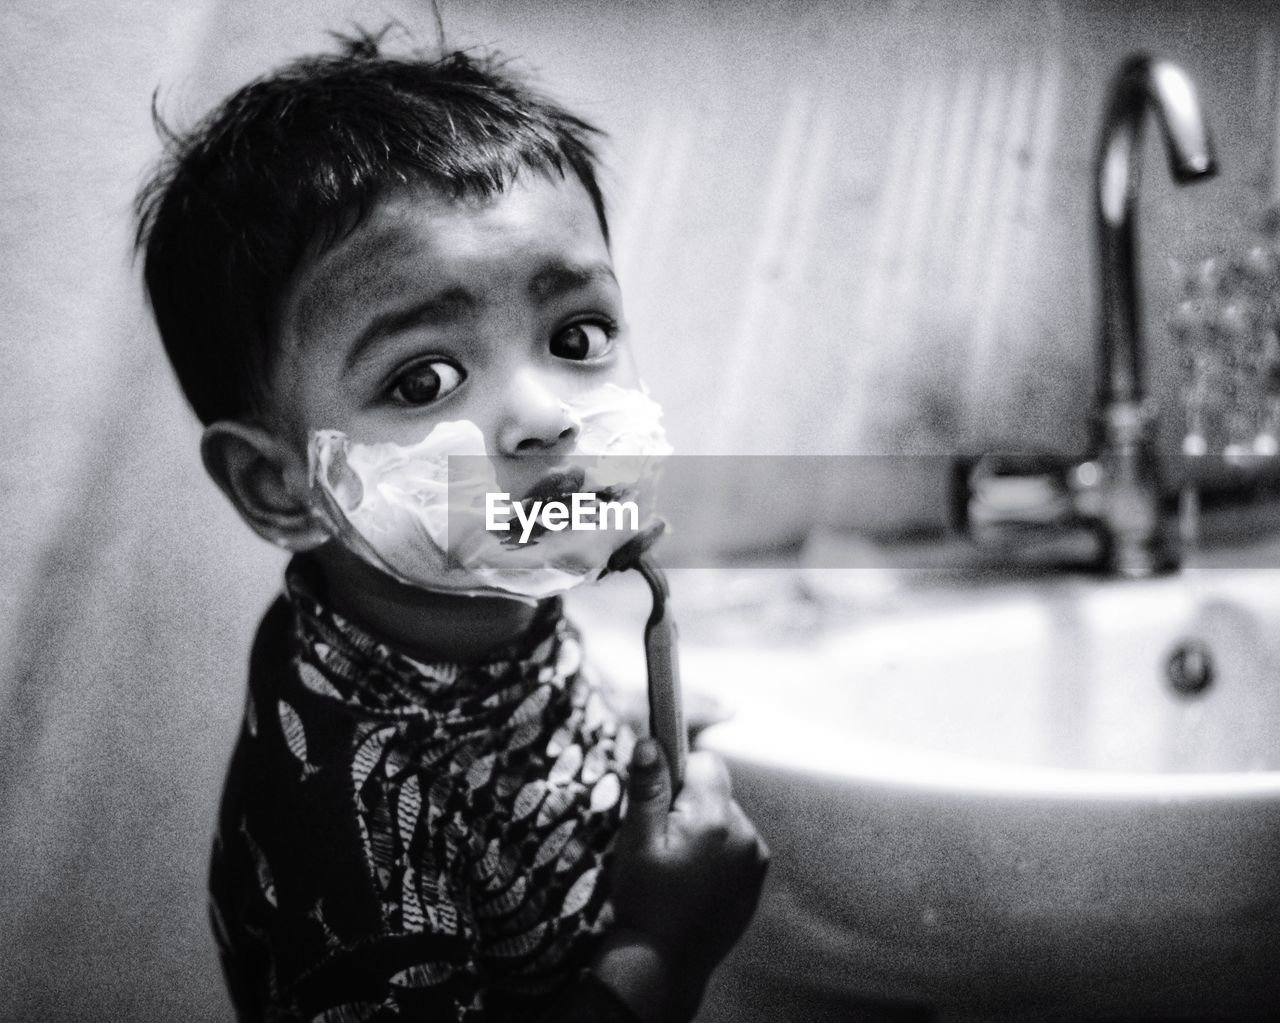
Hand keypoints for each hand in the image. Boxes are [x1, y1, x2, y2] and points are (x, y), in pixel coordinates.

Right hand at [598, 738, 768, 1019]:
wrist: (665, 963)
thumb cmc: (645, 901)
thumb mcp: (636, 842)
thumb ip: (647, 789)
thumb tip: (651, 742)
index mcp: (715, 820)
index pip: (706, 762)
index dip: (678, 774)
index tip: (660, 802)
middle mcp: (745, 833)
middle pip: (716, 790)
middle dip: (689, 803)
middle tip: (663, 842)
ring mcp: (755, 857)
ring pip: (725, 816)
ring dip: (704, 828)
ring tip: (678, 866)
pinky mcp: (757, 875)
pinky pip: (736, 842)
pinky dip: (717, 851)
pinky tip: (694, 879)